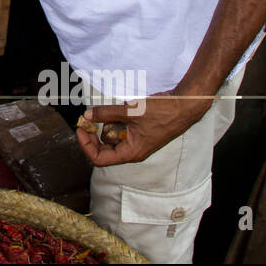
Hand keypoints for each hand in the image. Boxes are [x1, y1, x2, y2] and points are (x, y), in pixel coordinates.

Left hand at [75, 91, 212, 166]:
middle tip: (89, 118)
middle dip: (94, 133)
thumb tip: (88, 116)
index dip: (86, 145)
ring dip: (106, 125)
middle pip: (104, 149)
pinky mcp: (140, 133)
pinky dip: (116, 121)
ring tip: (110, 112)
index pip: (100, 159)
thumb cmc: (162, 112)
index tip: (81, 128)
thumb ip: (107, 113)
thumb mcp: (131, 111)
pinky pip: (122, 130)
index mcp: (131, 153)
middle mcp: (133, 151)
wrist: (184, 106)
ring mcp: (137, 142)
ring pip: (112, 138)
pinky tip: (120, 109)